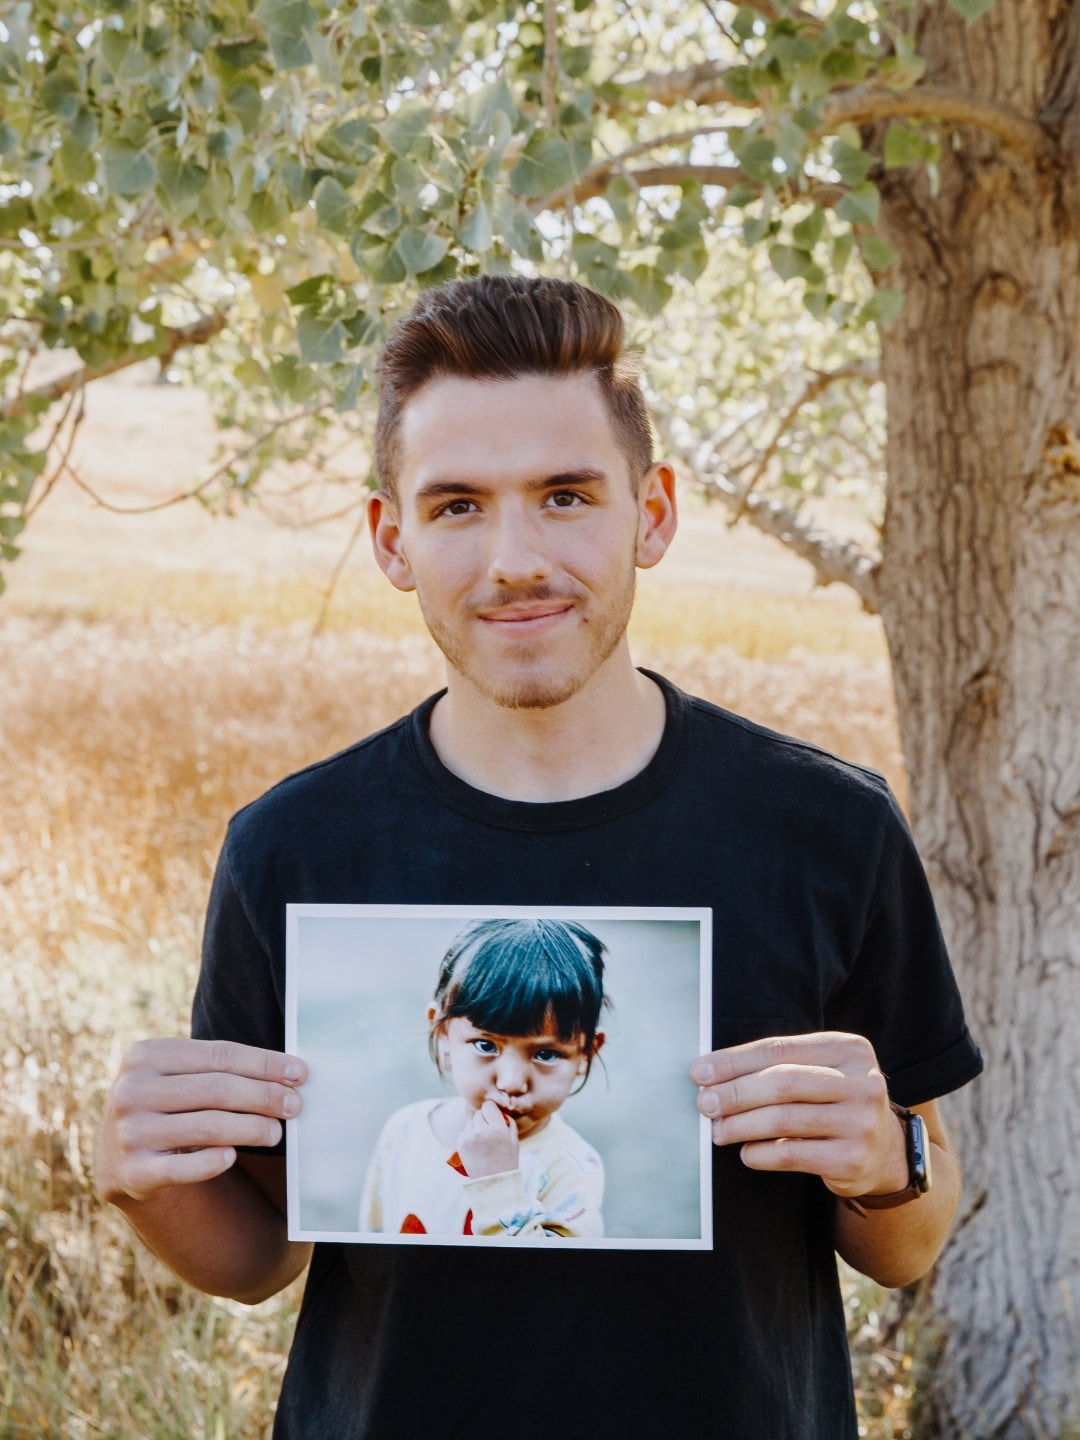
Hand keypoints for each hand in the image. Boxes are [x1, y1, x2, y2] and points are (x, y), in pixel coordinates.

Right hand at [94, 1038, 307, 1204]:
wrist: (116, 1157)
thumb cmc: (167, 1104)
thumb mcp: (177, 1075)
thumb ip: (220, 1068)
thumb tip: (291, 1073)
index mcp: (145, 1055)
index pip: (219, 1055)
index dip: (264, 1063)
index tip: (299, 1073)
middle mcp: (131, 1091)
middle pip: (217, 1089)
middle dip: (264, 1096)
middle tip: (295, 1105)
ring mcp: (129, 1133)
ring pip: (208, 1127)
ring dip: (252, 1128)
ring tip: (276, 1132)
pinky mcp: (133, 1173)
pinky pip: (184, 1169)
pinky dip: (213, 1162)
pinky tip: (233, 1156)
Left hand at [455, 1101, 518, 1178]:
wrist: (493, 1183)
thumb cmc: (507, 1161)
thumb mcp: (514, 1140)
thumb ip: (508, 1121)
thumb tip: (499, 1110)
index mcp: (498, 1128)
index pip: (488, 1105)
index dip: (491, 1111)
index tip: (493, 1117)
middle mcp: (482, 1130)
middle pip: (478, 1113)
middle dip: (483, 1120)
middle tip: (489, 1132)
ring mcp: (469, 1137)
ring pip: (470, 1123)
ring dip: (475, 1128)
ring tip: (483, 1142)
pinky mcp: (460, 1145)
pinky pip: (464, 1132)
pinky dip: (469, 1136)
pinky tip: (476, 1147)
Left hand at [690, 1032, 908, 1198]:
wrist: (885, 1152)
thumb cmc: (834, 1103)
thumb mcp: (819, 1073)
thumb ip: (777, 1067)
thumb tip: (709, 1076)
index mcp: (849, 1048)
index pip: (779, 1049)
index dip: (734, 1061)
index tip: (700, 1072)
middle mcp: (862, 1082)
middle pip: (782, 1083)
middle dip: (735, 1093)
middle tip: (704, 1104)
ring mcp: (861, 1122)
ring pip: (784, 1119)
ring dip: (740, 1125)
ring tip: (718, 1131)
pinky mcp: (853, 1159)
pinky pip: (792, 1154)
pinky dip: (760, 1154)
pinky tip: (747, 1152)